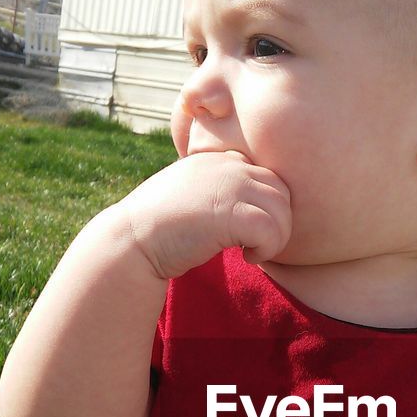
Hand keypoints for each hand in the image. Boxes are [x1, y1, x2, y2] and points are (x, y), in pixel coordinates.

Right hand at [118, 151, 291, 279]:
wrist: (132, 239)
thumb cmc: (157, 226)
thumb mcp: (189, 194)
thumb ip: (216, 190)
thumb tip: (243, 208)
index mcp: (218, 158)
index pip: (266, 176)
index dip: (265, 206)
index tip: (247, 229)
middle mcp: (228, 165)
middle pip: (281, 191)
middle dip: (277, 222)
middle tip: (256, 244)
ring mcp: (231, 185)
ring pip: (283, 211)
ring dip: (275, 238)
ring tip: (252, 251)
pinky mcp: (232, 212)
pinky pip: (273, 230)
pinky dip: (267, 249)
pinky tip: (246, 257)